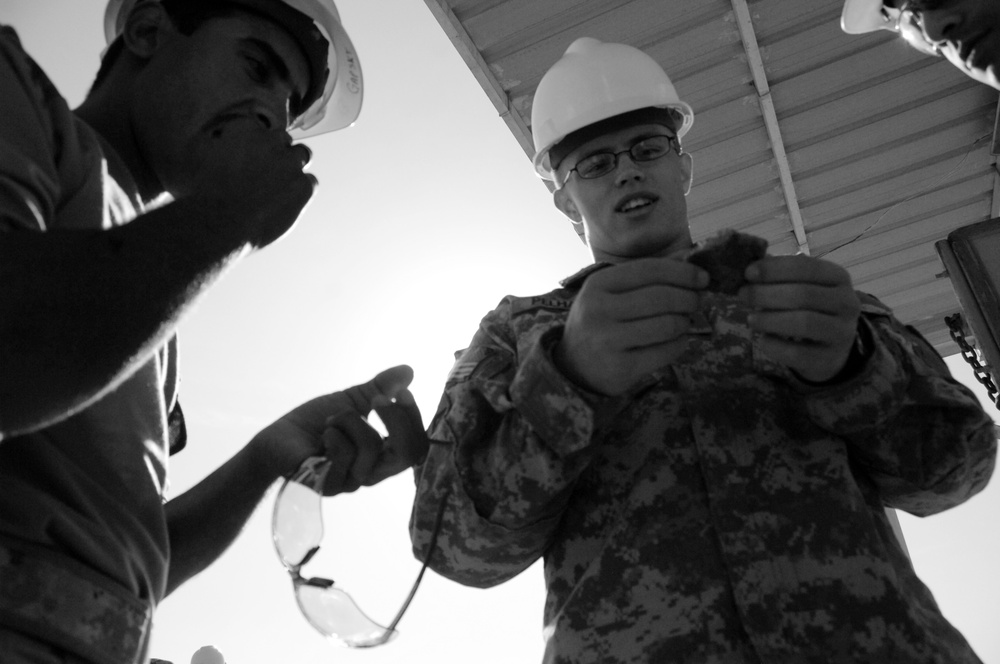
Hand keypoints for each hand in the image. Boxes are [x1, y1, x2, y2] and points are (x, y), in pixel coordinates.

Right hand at [183, 116, 315, 248]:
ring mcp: (290, 163)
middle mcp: (272, 141)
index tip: (252, 158)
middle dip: (278, 153)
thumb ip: (208, 142)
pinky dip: (301, 191)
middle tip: (268, 173)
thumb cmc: (201, 191)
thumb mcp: (194, 156)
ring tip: (282, 185)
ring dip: (294, 167)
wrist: (221, 220)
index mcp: (246, 128)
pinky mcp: (303, 186)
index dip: (258, 145)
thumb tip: (213, 139)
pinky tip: (287, 202)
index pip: (261, 129)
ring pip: (302, 156)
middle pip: (284, 140)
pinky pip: (310, 182)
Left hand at [253, 365, 428, 494]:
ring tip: (331, 420)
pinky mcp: (328, 485)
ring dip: (349, 421)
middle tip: (376, 399)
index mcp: (381, 456)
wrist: (277, 437)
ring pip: (371, 447)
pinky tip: (322, 434)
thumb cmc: (314, 423)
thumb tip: (409, 370)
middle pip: (406, 454)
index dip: (413, 419)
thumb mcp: (351, 401)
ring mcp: (350, 482)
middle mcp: (371, 473)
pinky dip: (334, 434)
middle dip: (395, 420)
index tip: (402, 392)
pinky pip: (343, 455)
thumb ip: (380, 388)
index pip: (416, 446)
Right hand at [555, 257, 708, 395]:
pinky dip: (680, 344)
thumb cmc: (600, 322)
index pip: (649, 270)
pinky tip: (677, 341)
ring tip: (684, 322)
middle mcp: (599, 310)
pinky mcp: (621, 367)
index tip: (703, 278)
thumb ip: (644, 278)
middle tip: (696, 302)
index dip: (682, 272)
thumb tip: (689, 262)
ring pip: (667, 325)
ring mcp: (608, 340)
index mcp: (598, 284)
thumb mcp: (609, 294)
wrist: (573, 366)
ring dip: (685, 322)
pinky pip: (666, 351)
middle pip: (661, 298)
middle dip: (689, 298)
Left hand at [740, 255, 860, 382]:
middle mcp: (846, 303)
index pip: (807, 267)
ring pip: (804, 322)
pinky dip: (775, 346)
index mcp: (838, 278)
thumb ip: (781, 276)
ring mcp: (841, 332)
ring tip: (751, 319)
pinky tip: (763, 340)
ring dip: (770, 319)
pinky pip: (798, 353)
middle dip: (766, 294)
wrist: (833, 348)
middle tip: (743, 295)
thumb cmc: (812, 309)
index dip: (775, 269)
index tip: (748, 273)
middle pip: (803, 295)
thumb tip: (750, 269)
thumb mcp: (804, 287)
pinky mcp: (828, 358)